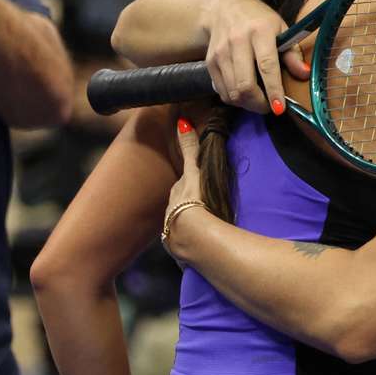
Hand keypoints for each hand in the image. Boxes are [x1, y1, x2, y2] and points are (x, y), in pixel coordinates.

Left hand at [162, 117, 206, 262]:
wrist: (192, 236)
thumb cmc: (194, 201)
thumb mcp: (194, 172)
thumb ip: (190, 149)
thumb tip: (182, 122)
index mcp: (176, 195)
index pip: (182, 186)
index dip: (189, 184)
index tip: (194, 185)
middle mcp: (171, 214)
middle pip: (179, 204)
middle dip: (187, 203)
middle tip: (201, 203)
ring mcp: (174, 234)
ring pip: (182, 225)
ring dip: (191, 225)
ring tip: (204, 226)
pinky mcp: (181, 252)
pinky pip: (187, 245)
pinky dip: (193, 242)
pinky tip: (203, 245)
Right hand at [202, 0, 309, 113]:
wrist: (223, 8)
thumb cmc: (258, 20)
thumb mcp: (281, 28)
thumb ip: (292, 53)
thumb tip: (305, 74)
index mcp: (260, 31)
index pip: (266, 65)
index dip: (274, 89)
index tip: (279, 108)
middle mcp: (237, 41)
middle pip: (245, 84)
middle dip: (259, 104)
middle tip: (270, 107)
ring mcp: (221, 52)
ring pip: (232, 91)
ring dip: (248, 104)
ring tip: (259, 102)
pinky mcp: (210, 62)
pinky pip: (222, 91)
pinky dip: (234, 99)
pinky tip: (244, 94)